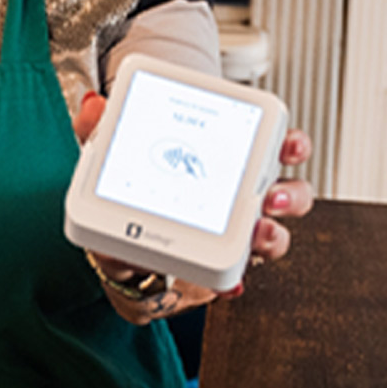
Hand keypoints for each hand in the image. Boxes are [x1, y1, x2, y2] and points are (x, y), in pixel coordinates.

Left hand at [74, 93, 315, 323]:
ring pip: (273, 236)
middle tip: (273, 195)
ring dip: (274, 237)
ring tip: (259, 233)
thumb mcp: (114, 152)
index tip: (290, 145)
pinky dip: (233, 280)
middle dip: (292, 195)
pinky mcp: (211, 265)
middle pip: (289, 194)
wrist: (115, 234)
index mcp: (227, 161)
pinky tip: (229, 283)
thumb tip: (94, 104)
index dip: (293, 145)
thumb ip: (99, 128)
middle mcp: (239, 198)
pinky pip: (232, 275)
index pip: (274, 146)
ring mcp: (231, 234)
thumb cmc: (131, 184)